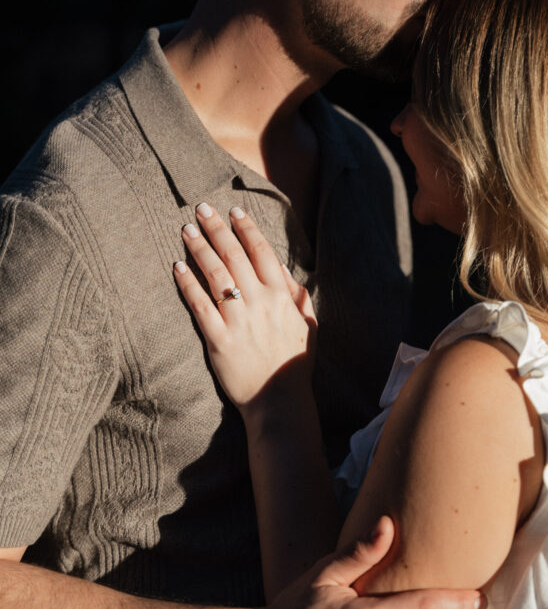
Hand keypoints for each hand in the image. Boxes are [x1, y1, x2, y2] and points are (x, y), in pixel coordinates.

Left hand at [174, 203, 315, 413]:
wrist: (280, 400)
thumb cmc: (295, 362)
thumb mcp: (308, 324)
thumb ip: (296, 294)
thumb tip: (281, 268)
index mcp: (281, 296)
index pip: (262, 251)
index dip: (246, 228)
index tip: (234, 210)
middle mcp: (259, 302)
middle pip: (235, 256)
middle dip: (217, 228)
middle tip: (202, 208)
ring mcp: (238, 320)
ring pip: (215, 275)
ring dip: (200, 249)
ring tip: (187, 230)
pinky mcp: (218, 339)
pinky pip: (200, 305)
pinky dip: (188, 284)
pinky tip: (177, 267)